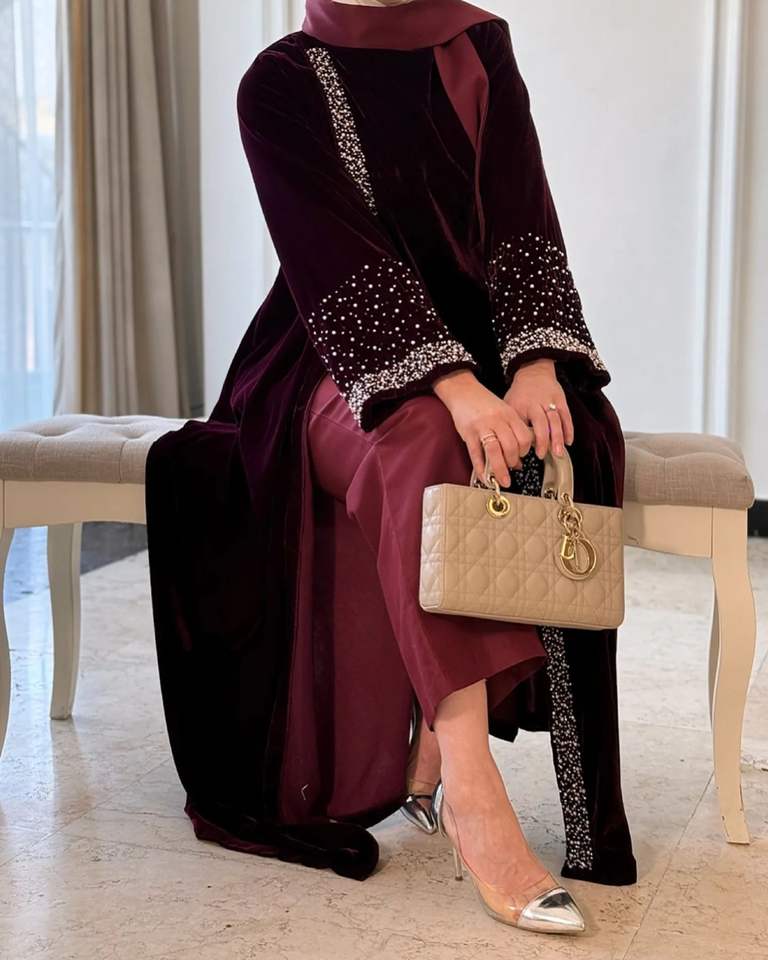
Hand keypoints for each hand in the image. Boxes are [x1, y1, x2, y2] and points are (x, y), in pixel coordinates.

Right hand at [431, 370, 533, 486]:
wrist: (463, 390)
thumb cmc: (484, 403)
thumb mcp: (503, 412)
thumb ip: (512, 433)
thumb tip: (518, 462)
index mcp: (509, 415)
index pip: (524, 437)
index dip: (524, 451)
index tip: (521, 457)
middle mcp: (498, 420)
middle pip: (511, 446)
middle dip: (513, 462)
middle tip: (510, 468)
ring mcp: (482, 426)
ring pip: (495, 451)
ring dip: (500, 469)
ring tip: (503, 481)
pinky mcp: (468, 433)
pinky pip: (476, 454)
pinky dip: (480, 468)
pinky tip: (484, 476)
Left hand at [503, 358, 573, 458]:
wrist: (533, 371)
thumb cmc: (519, 394)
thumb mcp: (508, 406)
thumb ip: (510, 425)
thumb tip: (508, 449)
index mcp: (521, 406)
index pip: (523, 425)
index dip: (524, 439)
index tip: (523, 452)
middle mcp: (536, 404)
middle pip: (541, 424)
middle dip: (542, 441)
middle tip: (541, 455)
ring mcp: (550, 401)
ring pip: (556, 421)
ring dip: (557, 438)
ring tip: (558, 453)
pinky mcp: (561, 400)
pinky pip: (566, 417)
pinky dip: (568, 430)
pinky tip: (568, 442)